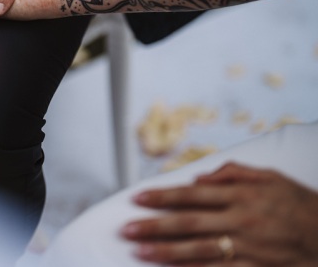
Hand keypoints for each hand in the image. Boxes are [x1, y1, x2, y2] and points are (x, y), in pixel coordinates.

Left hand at [120, 162, 317, 265]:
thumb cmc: (300, 205)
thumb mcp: (271, 177)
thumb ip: (233, 173)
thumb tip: (199, 177)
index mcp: (241, 195)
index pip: (192, 194)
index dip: (162, 196)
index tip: (137, 198)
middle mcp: (241, 221)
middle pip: (189, 223)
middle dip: (154, 225)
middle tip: (126, 228)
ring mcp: (248, 248)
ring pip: (198, 251)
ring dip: (166, 251)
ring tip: (139, 251)